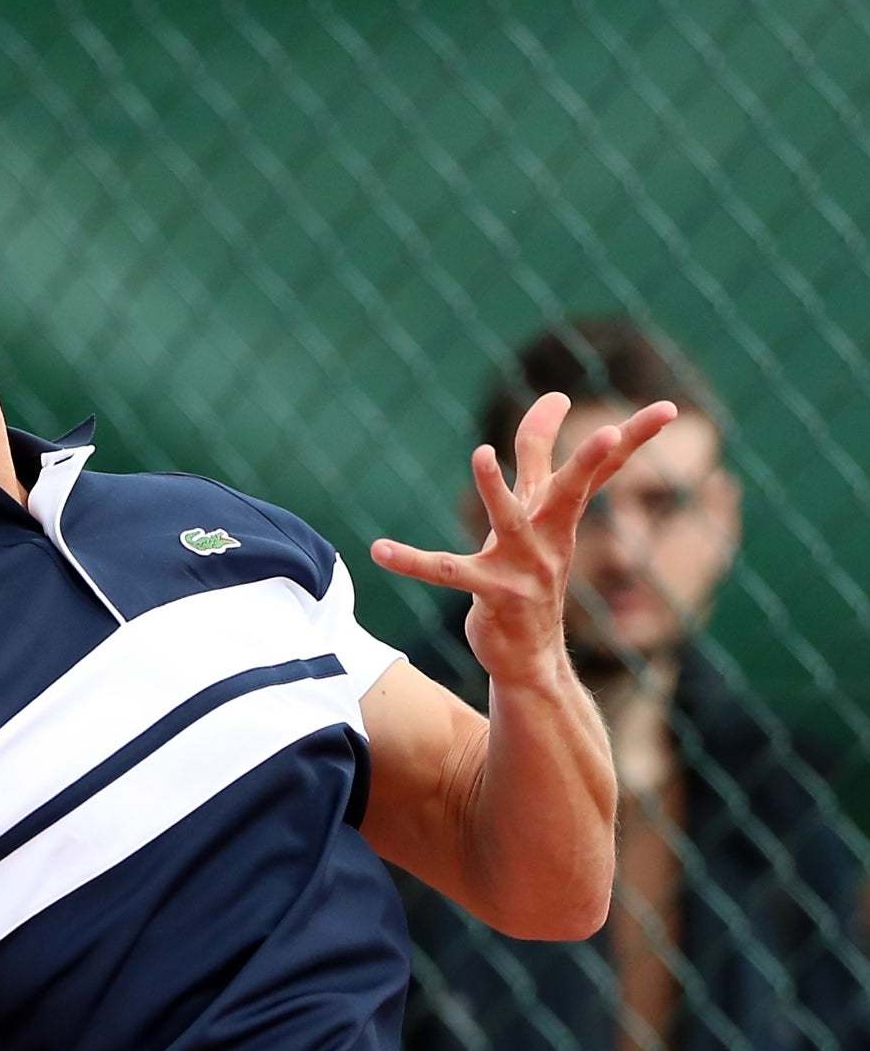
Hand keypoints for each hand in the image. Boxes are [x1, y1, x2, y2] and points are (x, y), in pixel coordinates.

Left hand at [371, 393, 676, 689]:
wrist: (529, 653)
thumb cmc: (530, 570)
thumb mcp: (537, 510)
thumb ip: (540, 453)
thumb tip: (553, 397)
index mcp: (563, 514)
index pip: (604, 469)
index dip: (636, 437)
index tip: (671, 407)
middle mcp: (550, 537)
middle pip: (573, 491)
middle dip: (592, 461)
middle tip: (611, 430)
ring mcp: (523, 567)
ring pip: (511, 521)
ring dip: (495, 489)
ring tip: (480, 453)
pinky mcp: (491, 594)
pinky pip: (447, 572)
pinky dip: (412, 560)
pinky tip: (379, 549)